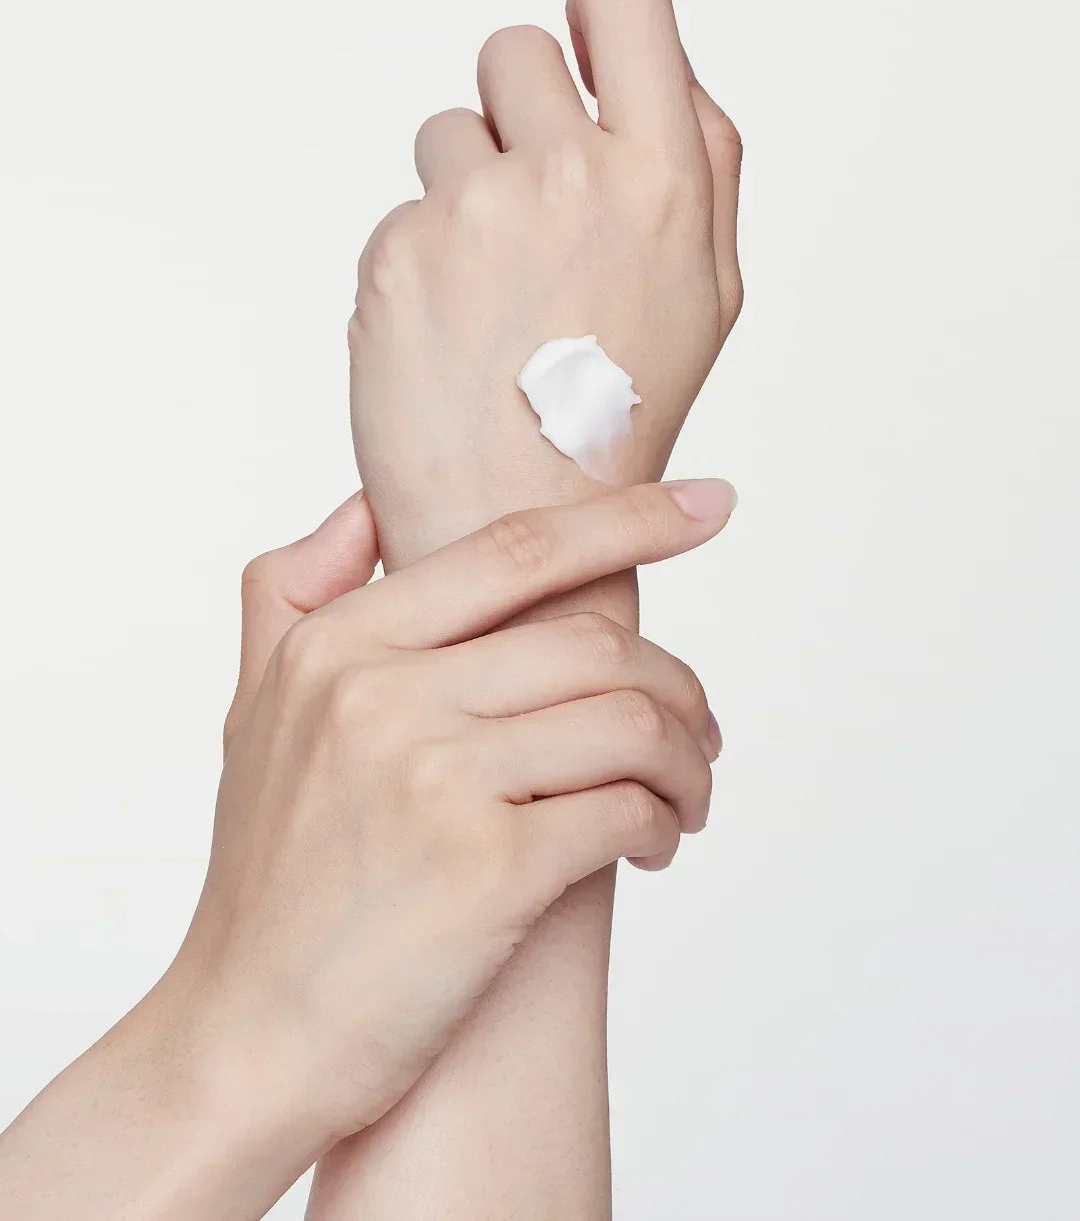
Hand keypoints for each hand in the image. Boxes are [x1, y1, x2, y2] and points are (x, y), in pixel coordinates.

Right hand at [170, 479, 734, 1155]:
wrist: (246, 1038)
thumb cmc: (268, 881)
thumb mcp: (251, 711)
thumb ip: (292, 591)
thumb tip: (365, 507)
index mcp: (338, 644)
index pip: (514, 550)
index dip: (628, 519)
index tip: (710, 505)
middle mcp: (381, 695)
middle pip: (595, 641)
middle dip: (676, 682)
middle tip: (700, 727)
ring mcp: (434, 779)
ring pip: (629, 722)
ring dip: (684, 758)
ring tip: (685, 794)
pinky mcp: (487, 870)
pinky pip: (625, 809)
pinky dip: (662, 821)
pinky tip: (652, 843)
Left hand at [348, 0, 742, 567]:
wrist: (521, 522)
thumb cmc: (618, 421)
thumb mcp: (710, 290)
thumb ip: (702, 160)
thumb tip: (660, 65)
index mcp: (662, 175)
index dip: (598, 8)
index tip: (587, 46)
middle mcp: (566, 176)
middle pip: (515, 52)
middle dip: (521, 120)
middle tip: (536, 219)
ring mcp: (471, 212)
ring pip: (447, 131)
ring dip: (466, 192)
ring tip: (496, 294)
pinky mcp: (394, 252)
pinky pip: (403, 210)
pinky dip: (421, 260)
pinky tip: (452, 331)